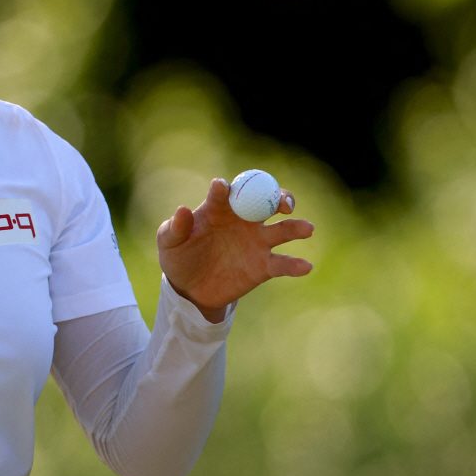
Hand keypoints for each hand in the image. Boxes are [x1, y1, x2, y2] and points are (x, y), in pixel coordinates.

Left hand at [157, 178, 313, 322]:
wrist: (189, 289)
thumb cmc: (179, 256)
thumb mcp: (169, 242)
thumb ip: (175, 227)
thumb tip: (182, 210)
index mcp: (219, 208)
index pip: (228, 192)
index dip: (227, 188)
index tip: (221, 187)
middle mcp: (243, 221)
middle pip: (267, 202)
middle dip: (279, 198)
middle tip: (283, 204)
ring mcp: (256, 243)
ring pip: (282, 230)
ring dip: (296, 228)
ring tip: (307, 228)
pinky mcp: (263, 267)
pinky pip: (282, 264)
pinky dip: (295, 265)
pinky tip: (305, 266)